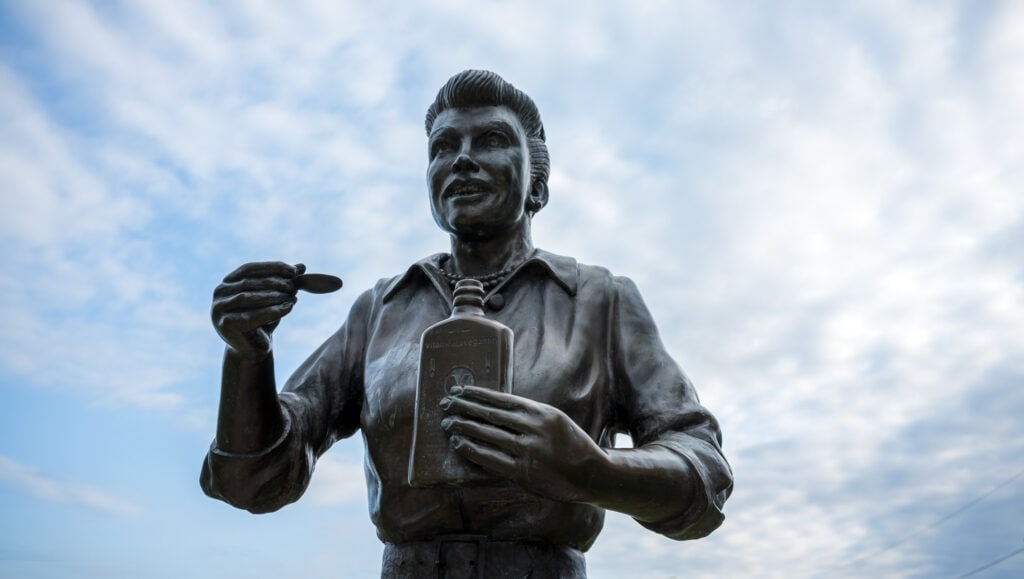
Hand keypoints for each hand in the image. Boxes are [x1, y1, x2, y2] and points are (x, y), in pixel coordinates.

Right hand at [211, 261, 304, 359]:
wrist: (253, 348)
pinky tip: (288, 308)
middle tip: (295, 286)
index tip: (294, 271)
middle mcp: (219, 293)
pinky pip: (252, 316)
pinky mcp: (226, 325)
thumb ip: (285, 281)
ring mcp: (219, 309)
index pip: (249, 269)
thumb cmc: (263, 319)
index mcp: (227, 282)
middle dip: (275, 282)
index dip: (272, 267)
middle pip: (250, 283)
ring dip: (274, 295)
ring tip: (293, 297)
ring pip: (249, 297)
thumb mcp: (274, 298)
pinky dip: (272, 311)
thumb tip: (302, 266)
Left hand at [440, 385, 608, 502]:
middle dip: (465, 408)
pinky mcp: (523, 473)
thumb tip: (493, 406)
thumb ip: (527, 414)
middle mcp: (533, 429)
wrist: (590, 474)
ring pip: (487, 437)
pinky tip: (460, 444)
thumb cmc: (570, 444)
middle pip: (490, 416)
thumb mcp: (554, 419)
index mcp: (541, 412)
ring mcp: (527, 452)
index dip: (477, 394)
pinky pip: (491, 460)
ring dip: (464, 429)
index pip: (502, 399)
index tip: (460, 390)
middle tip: (445, 404)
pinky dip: (472, 451)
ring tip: (448, 423)